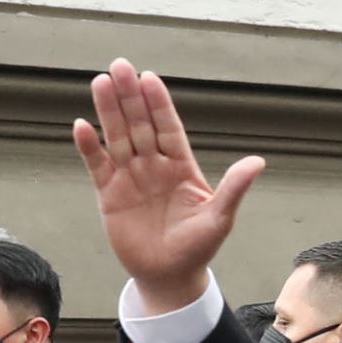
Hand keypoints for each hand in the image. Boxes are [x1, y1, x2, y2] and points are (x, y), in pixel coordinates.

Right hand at [72, 58, 264, 313]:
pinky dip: (89, 147)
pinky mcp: (109, 194)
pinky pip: (97, 165)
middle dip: (130, 97)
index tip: (149, 78)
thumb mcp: (219, 218)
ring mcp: (130, 177)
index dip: (159, 104)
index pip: (168, 128)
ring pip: (117, 137)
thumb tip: (258, 161)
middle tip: (120, 66)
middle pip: (139, 125)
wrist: (170, 276)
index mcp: (181, 167)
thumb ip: (234, 188)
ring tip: (100, 82)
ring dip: (109, 111)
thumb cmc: (198, 247)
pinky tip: (82, 126)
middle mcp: (154, 166)